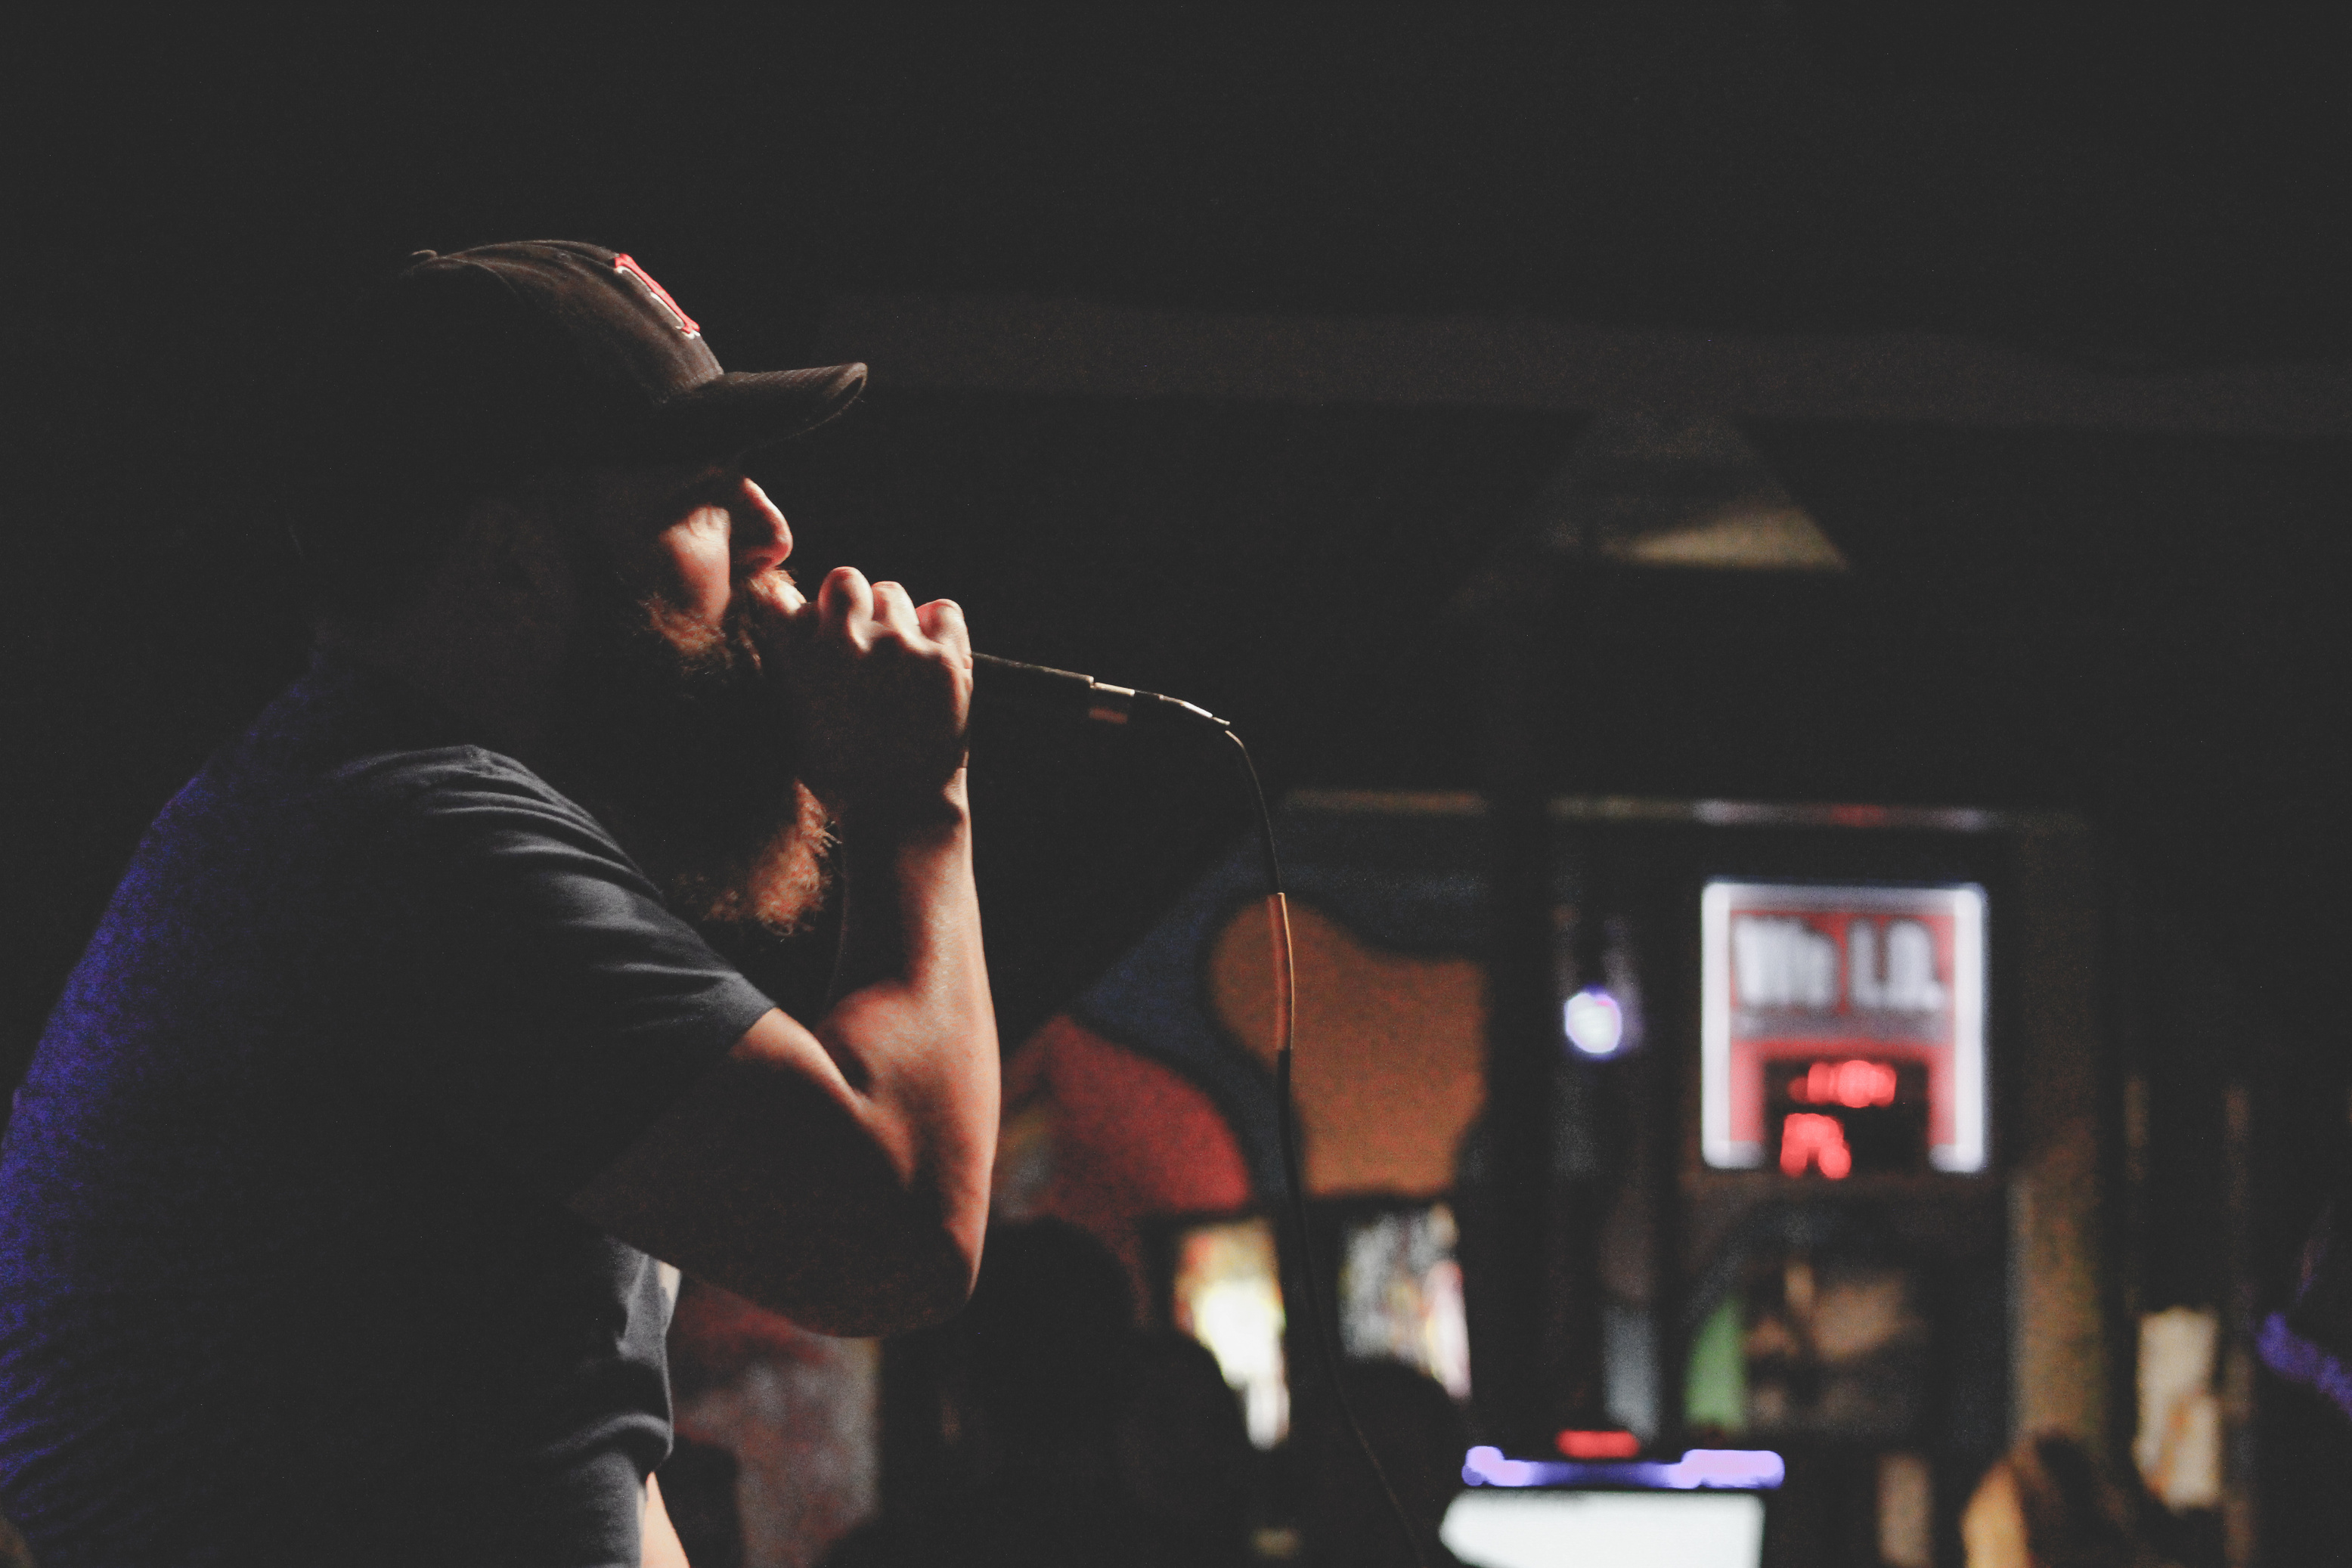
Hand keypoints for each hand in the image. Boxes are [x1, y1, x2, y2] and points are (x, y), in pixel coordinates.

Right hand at [747, 565, 970, 819]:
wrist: (899, 810)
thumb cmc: (840, 772)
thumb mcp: (792, 718)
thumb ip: (788, 663)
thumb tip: (788, 612)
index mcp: (796, 655)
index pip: (780, 595)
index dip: (796, 611)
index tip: (808, 628)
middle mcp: (845, 640)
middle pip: (843, 578)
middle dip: (848, 602)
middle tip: (858, 637)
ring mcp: (898, 645)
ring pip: (892, 592)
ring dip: (892, 618)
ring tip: (896, 659)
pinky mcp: (944, 656)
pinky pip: (943, 609)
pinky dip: (937, 627)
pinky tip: (928, 656)